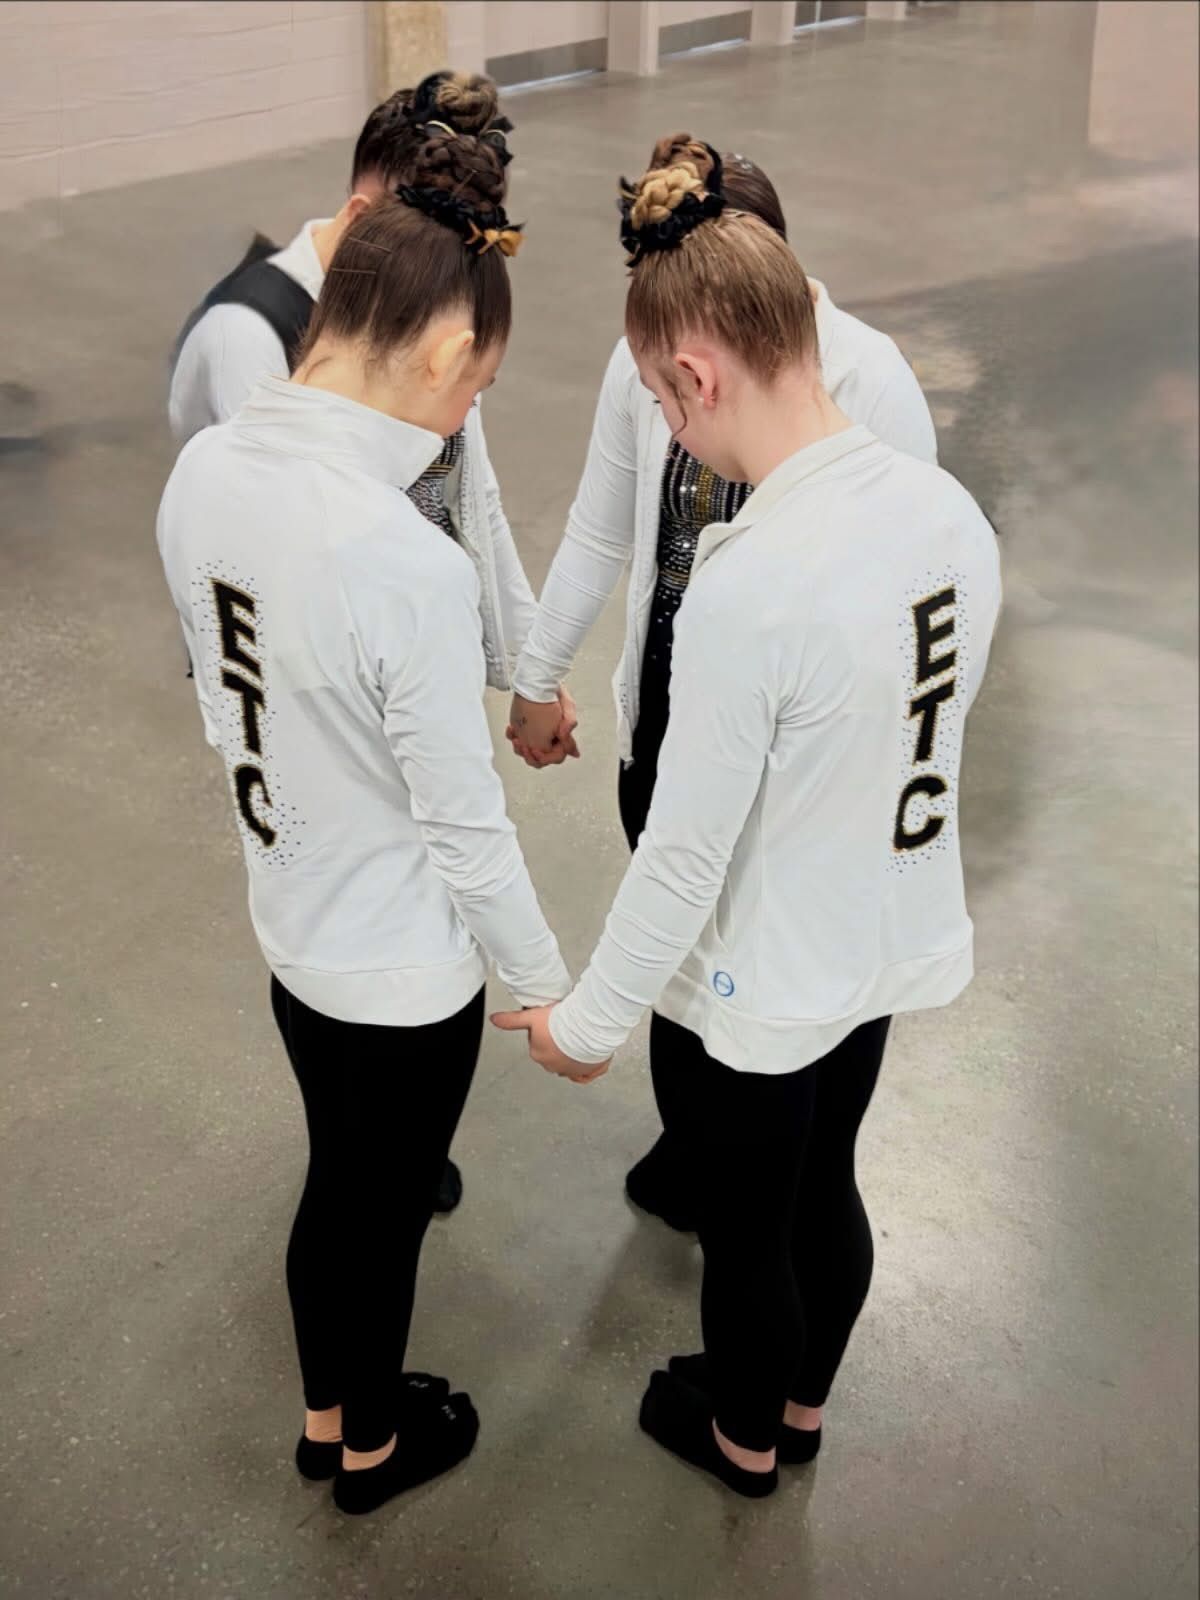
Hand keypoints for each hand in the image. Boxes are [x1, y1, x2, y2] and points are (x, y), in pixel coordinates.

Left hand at [491, 1004, 609, 1084]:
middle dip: (559, 1043)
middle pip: (554, 1054)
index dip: (546, 1030)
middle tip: (566, 1028)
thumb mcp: (531, 1016)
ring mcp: (573, 1070)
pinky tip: (588, 1060)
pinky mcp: (590, 1071)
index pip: (539, 1043)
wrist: (588, 1025)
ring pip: (571, 1064)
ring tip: (578, 1038)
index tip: (553, 1022)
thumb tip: (494, 1019)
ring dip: (574, 1054)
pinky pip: (588, 1074)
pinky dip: (588, 1068)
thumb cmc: (563, 1021)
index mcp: (539, 1054)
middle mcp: (554, 1066)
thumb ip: (511, 1020)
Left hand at [506, 688, 579, 768]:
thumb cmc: (553, 691)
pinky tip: (512, 730)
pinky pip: (516, 740)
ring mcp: (535, 734)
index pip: (557, 757)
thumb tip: (566, 737)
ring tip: (517, 740)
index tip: (539, 750)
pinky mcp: (523, 729)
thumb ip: (570, 723)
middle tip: (526, 747)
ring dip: (520, 750)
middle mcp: (548, 737)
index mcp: (561, 736)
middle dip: (531, 756)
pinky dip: (512, 737)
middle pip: (540, 760)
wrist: (535, 682)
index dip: (548, 757)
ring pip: (527, 753)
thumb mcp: (568, 705)